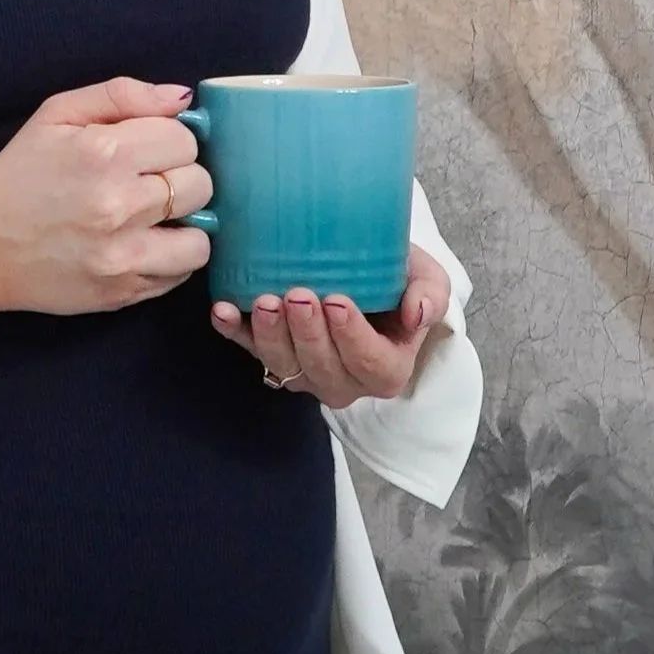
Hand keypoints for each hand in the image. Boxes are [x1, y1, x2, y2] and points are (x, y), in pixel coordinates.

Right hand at [0, 79, 211, 329]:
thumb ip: (122, 95)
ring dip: (184, 225)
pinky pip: (180, 275)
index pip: (185, 139)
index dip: (171, 141)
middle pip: (199, 185)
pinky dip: (169, 259)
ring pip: (201, 238)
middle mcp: (117, 205)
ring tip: (154, 219)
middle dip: (180, 178)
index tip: (149, 149)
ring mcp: (122, 255)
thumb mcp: (57, 114)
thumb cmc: (19, 176)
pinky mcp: (122, 292)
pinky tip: (140, 244)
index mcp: (104, 152)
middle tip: (148, 182)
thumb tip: (181, 98)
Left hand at [210, 244, 451, 408]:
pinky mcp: (272, 355)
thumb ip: (431, 295)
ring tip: (264, 301)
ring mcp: (304, 372)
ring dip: (270, 336)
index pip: (371, 363)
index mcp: (386, 369)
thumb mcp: (426, 279)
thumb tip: (418, 312)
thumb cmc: (398, 280)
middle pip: (323, 368)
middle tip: (298, 295)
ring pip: (284, 366)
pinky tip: (222, 310)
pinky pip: (249, 351)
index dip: (352, 337)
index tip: (337, 301)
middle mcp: (344, 381)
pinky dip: (233, 331)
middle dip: (308, 333)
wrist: (367, 273)